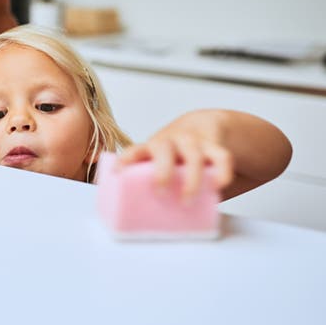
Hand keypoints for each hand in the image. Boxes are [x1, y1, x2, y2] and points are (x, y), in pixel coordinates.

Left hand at [116, 111, 234, 197]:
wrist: (204, 125)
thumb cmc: (176, 155)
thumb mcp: (161, 162)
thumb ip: (154, 181)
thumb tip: (141, 216)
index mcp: (152, 147)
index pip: (135, 150)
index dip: (126, 160)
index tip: (119, 172)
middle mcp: (171, 141)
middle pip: (164, 150)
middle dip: (162, 172)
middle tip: (161, 193)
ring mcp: (194, 142)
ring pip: (194, 155)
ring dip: (191, 179)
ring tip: (187, 201)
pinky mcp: (215, 146)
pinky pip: (222, 157)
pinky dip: (222, 172)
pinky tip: (218, 186)